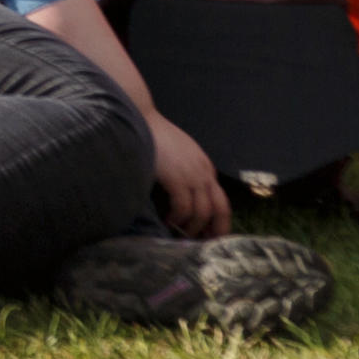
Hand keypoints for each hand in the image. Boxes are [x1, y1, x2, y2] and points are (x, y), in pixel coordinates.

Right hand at [147, 111, 229, 237]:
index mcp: (205, 167)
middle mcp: (204, 172)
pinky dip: (178, 218)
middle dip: (216, 229)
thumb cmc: (152, 134)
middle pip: (221, 208)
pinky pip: (184, 207)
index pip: (221, 200)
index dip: (218, 220)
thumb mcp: (177, 153)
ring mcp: (192, 175)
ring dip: (192, 227)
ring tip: (179, 232)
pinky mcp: (178, 179)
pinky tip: (168, 221)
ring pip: (203, 212)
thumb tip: (182, 194)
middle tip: (205, 242)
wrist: (138, 116)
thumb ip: (185, 170)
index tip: (210, 233)